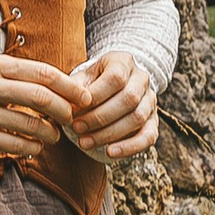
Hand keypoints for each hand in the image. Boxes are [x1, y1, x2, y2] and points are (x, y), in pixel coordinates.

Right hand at [0, 52, 83, 159]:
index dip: (68, 86)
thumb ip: (25, 73)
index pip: (41, 73)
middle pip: (39, 97)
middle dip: (63, 110)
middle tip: (72, 118)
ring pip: (28, 125)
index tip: (84, 97)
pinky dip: (32, 147)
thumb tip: (68, 87)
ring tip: (54, 134)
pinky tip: (36, 146)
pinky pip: (13, 145)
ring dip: (50, 133)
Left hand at [66, 49, 158, 168]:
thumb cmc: (93, 82)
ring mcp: (150, 100)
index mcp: (123, 62)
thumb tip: (61, 103)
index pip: (115, 78)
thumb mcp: (82, 77)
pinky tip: (110, 152)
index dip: (96, 95)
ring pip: (137, 118)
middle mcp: (142, 79)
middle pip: (128, 99)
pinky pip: (148, 137)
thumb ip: (73, 88)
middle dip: (99, 117)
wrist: (113, 85)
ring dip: (109, 133)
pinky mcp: (153, 121)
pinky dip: (129, 147)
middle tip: (77, 128)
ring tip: (85, 142)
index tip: (75, 108)